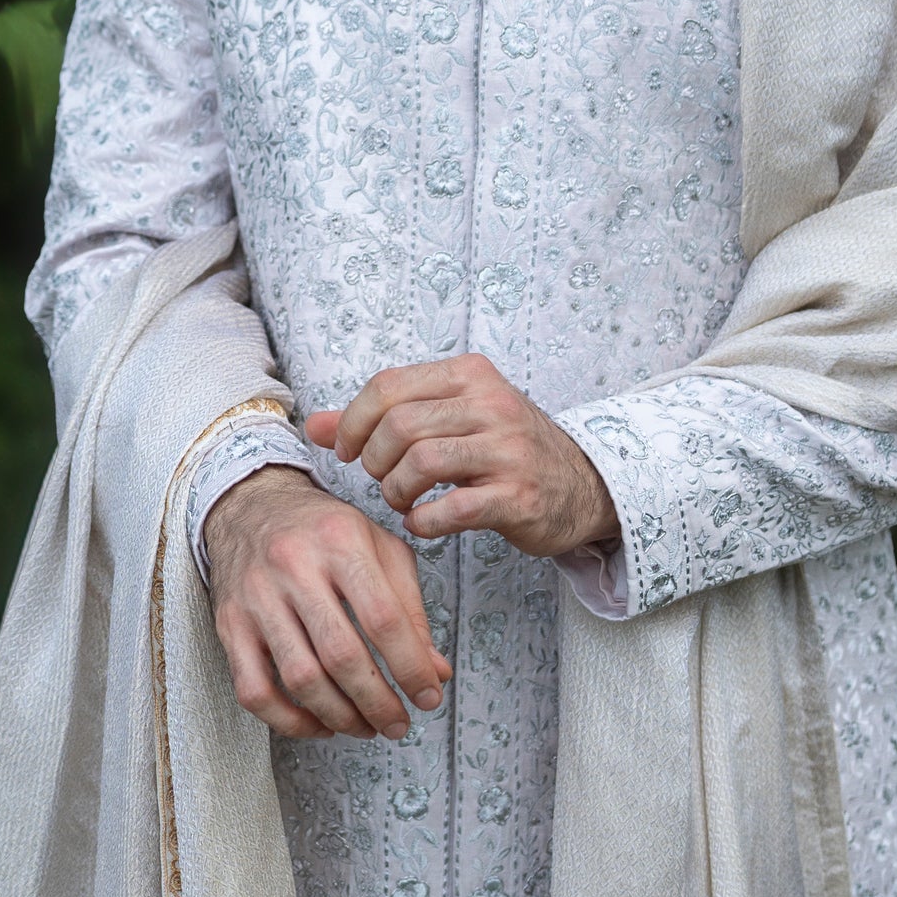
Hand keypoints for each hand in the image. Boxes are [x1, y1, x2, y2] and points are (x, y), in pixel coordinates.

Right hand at [204, 467, 452, 740]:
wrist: (250, 506)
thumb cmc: (323, 530)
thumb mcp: (379, 548)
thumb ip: (411, 608)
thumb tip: (436, 671)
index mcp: (341, 541)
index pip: (383, 618)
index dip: (411, 667)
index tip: (429, 696)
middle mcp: (294, 566)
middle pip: (341, 655)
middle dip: (378, 702)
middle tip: (399, 724)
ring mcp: (256, 598)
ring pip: (300, 678)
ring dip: (341, 716)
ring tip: (367, 726)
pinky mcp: (230, 625)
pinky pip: (254, 690)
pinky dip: (289, 721)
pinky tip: (319, 724)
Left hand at [306, 357, 620, 559]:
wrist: (583, 484)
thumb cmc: (503, 448)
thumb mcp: (448, 417)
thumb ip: (380, 417)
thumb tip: (313, 426)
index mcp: (469, 374)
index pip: (388, 385)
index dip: (354, 421)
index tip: (348, 451)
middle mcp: (491, 405)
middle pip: (399, 425)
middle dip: (375, 460)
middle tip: (381, 479)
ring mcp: (508, 451)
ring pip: (421, 462)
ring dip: (396, 490)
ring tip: (402, 500)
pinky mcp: (518, 497)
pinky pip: (452, 509)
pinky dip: (424, 521)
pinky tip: (424, 522)